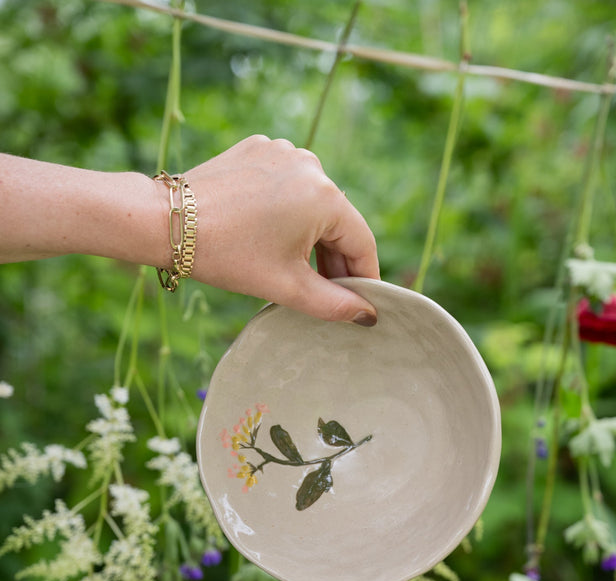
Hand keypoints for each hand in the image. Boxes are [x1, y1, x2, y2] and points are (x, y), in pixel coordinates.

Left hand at [177, 135, 379, 323]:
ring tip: (294, 267)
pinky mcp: (260, 149)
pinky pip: (287, 184)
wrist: (167, 221)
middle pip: (338, 221)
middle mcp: (310, 165)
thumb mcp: (286, 286)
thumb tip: (367, 315)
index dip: (364, 278)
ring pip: (313, 203)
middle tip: (326, 294)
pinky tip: (267, 234)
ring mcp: (283, 152)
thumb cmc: (227, 255)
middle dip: (334, 259)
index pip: (361, 242)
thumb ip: (333, 304)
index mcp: (324, 197)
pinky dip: (286, 210)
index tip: (362, 303)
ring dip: (311, 235)